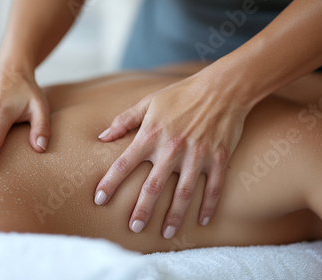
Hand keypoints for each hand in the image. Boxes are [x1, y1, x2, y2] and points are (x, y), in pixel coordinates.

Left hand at [95, 70, 249, 238]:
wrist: (222, 88)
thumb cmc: (181, 95)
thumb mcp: (148, 102)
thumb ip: (124, 120)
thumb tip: (101, 137)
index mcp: (151, 135)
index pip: (124, 164)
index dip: (110, 183)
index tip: (99, 199)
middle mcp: (172, 148)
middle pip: (153, 186)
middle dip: (142, 209)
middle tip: (133, 227)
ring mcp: (197, 155)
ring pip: (184, 193)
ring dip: (174, 216)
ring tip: (166, 233)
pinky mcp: (219, 158)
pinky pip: (214, 187)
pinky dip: (209, 206)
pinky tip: (202, 221)